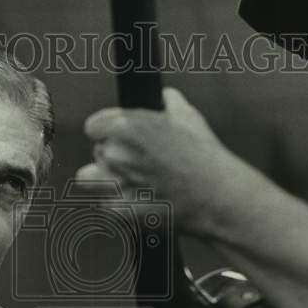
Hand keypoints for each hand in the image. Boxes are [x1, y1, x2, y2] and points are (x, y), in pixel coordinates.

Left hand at [76, 87, 235, 235]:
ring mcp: (116, 183)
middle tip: (140, 163)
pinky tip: (138, 201)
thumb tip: (165, 97)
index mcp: (128, 126)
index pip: (93, 126)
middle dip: (115, 155)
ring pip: (89, 177)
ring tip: (129, 181)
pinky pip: (105, 203)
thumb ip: (169, 103)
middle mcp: (117, 153)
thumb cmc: (205, 156)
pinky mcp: (120, 210)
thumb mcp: (190, 118)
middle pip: (98, 151)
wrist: (218, 197)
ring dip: (105, 178)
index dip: (105, 131)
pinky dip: (118, 204)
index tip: (115, 136)